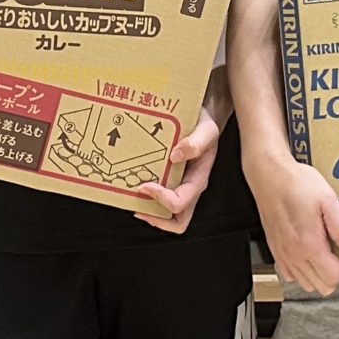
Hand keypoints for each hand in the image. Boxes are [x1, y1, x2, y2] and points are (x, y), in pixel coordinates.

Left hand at [134, 104, 221, 233]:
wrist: (202, 117)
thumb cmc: (204, 124)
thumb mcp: (206, 129)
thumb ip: (196, 142)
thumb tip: (175, 156)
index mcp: (198, 180)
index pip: (181, 203)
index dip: (161, 199)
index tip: (144, 185)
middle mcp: (189, 188)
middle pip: (177, 221)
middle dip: (155, 218)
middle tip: (136, 206)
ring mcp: (179, 186)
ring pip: (167, 214)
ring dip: (149, 211)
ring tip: (132, 199)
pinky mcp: (169, 180)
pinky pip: (159, 198)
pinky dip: (146, 198)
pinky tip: (134, 184)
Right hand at [249, 152, 338, 295]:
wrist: (269, 176)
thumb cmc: (295, 184)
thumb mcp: (327, 198)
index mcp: (309, 244)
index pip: (334, 277)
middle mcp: (294, 254)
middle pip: (322, 286)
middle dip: (338, 276)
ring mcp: (283, 254)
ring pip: (307, 284)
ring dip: (321, 276)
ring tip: (328, 258)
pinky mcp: (276, 250)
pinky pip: (291, 275)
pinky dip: (304, 273)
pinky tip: (310, 256)